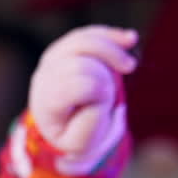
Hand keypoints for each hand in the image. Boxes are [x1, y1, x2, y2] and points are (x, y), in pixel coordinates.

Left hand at [28, 25, 138, 173]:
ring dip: (111, 51)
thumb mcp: (80, 143)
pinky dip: (110, 36)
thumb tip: (100, 92)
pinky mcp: (66, 47)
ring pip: (83, 42)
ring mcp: (53, 58)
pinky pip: (88, 34)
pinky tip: (131, 39)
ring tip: (130, 66)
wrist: (61, 124)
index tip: (106, 106)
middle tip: (111, 95)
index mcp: (47, 103)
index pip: (77, 87)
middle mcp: (45, 76)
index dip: (99, 92)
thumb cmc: (73, 134)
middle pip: (81, 64)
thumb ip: (89, 125)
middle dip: (104, 77)